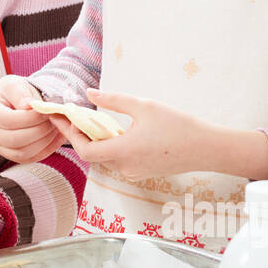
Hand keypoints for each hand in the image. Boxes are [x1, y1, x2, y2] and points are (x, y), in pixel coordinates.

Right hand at [0, 74, 64, 163]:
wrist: (16, 101)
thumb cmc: (15, 91)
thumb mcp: (16, 83)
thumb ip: (20, 93)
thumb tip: (27, 106)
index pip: (9, 121)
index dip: (31, 118)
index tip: (46, 111)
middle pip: (15, 140)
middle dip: (39, 130)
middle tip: (54, 120)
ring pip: (23, 152)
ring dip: (44, 141)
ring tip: (55, 126)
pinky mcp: (10, 155)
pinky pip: (29, 158)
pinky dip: (46, 149)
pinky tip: (55, 136)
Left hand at [49, 89, 212, 180]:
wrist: (207, 148)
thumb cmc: (178, 126)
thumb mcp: (144, 106)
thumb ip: (113, 100)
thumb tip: (89, 93)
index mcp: (124, 152)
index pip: (85, 150)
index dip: (70, 134)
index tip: (61, 117)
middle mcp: (125, 167)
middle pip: (92, 154)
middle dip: (79, 134)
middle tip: (71, 115)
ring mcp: (133, 173)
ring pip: (105, 157)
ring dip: (95, 140)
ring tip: (89, 120)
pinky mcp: (141, 173)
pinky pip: (118, 160)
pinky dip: (110, 146)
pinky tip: (112, 131)